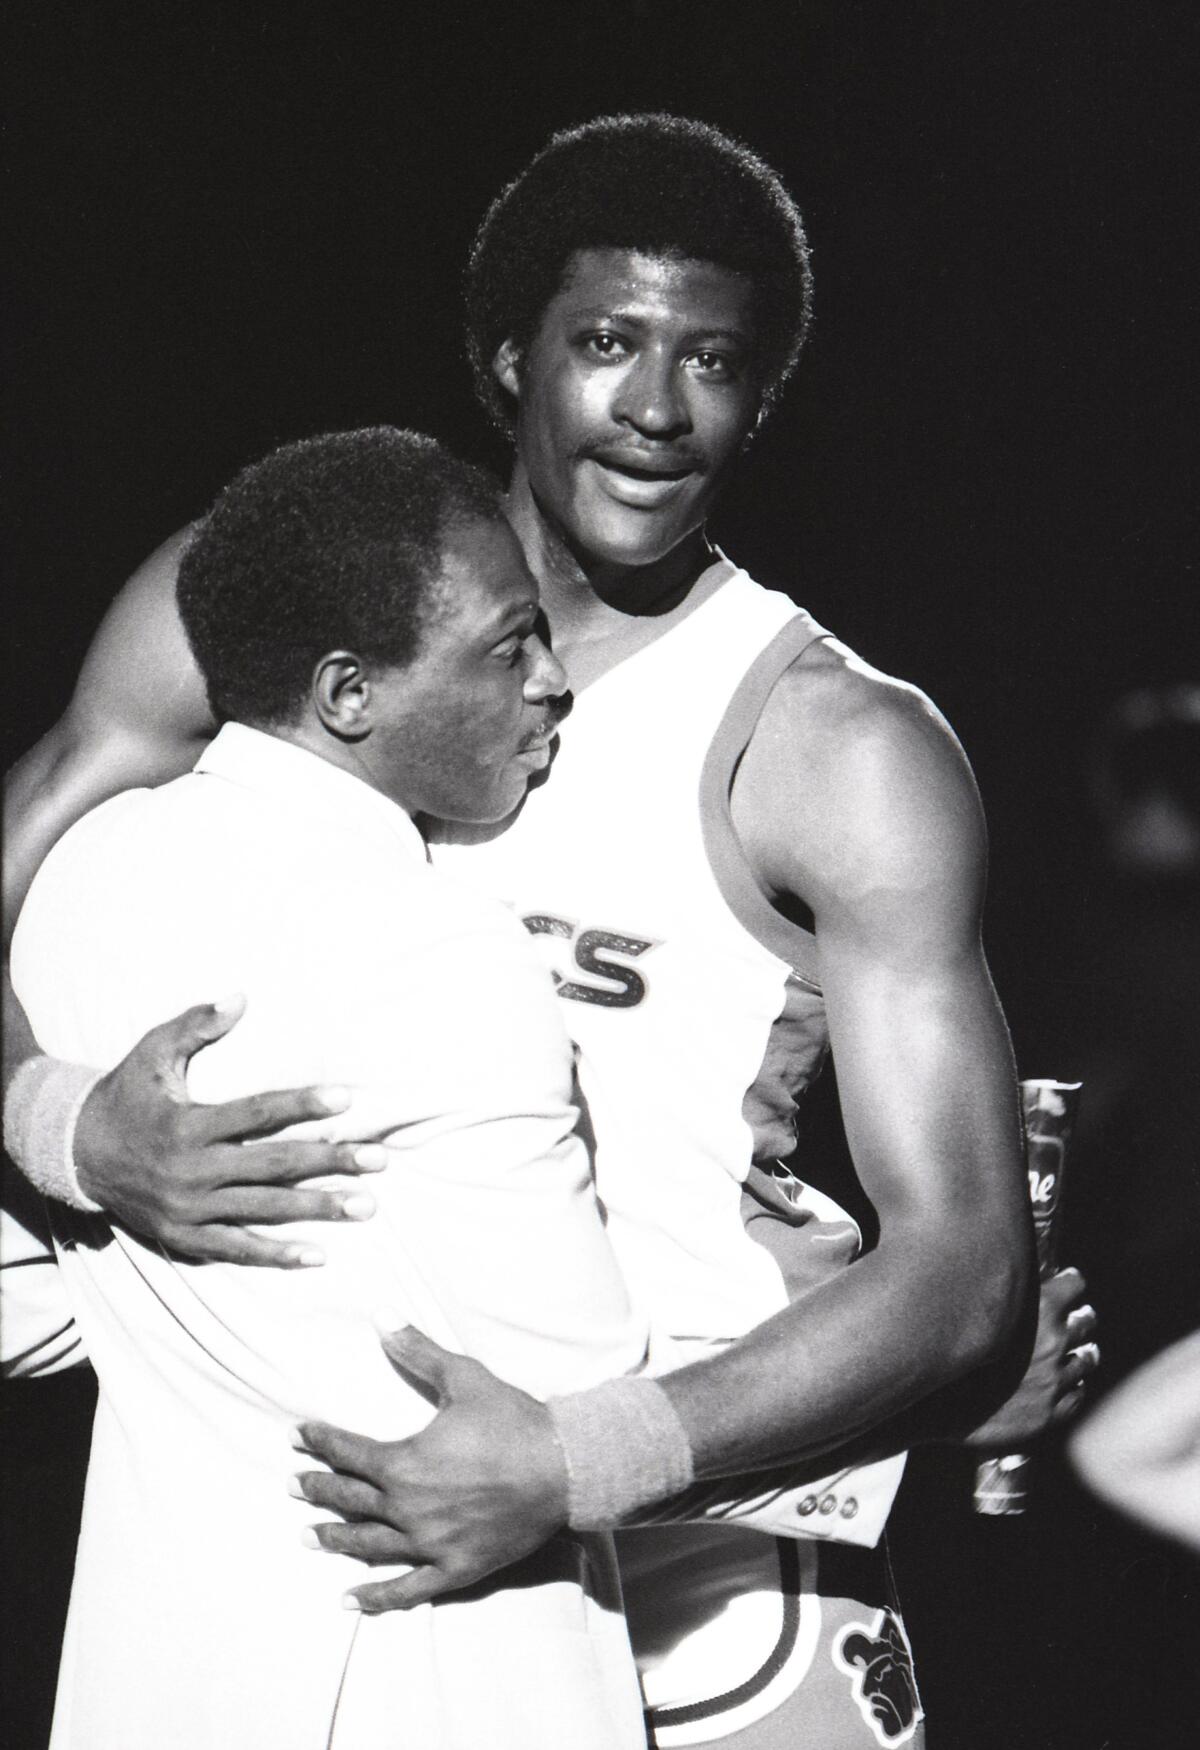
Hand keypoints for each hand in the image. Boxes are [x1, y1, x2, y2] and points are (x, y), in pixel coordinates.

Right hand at [72, 995, 385, 1265]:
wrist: (74, 1154)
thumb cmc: (125, 1094)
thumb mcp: (152, 1052)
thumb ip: (195, 1024)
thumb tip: (239, 997)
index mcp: (188, 1124)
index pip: (256, 1113)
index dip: (302, 1104)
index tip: (347, 1098)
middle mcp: (191, 1170)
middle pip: (273, 1165)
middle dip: (330, 1162)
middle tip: (379, 1160)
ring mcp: (189, 1209)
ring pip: (264, 1210)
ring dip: (318, 1209)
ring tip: (366, 1206)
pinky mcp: (185, 1237)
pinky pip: (238, 1248)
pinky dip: (277, 1255)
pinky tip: (318, 1255)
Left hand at [292, 1325, 568, 1611]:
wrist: (564, 1468)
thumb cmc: (513, 1420)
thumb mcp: (464, 1377)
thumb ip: (418, 1350)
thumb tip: (380, 1314)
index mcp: (405, 1463)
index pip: (348, 1451)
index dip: (319, 1441)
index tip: (296, 1435)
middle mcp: (409, 1508)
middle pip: (350, 1500)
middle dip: (318, 1489)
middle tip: (291, 1485)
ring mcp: (430, 1543)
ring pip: (369, 1545)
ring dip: (335, 1540)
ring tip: (308, 1538)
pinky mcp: (455, 1567)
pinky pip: (408, 1590)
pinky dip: (376, 1597)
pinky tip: (349, 1601)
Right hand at [963, 1267, 1098, 1449]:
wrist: (933, 1406)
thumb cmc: (945, 1348)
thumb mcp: (975, 1306)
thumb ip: (1000, 1288)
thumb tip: (1008, 1269)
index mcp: (1039, 1309)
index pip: (1076, 1284)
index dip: (1068, 1284)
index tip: (1064, 1285)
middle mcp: (1053, 1341)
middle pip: (1087, 1320)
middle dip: (1079, 1317)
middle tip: (1072, 1318)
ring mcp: (1054, 1379)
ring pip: (1087, 1358)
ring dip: (1080, 1352)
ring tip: (1073, 1352)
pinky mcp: (1050, 1411)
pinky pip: (1077, 1394)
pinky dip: (1072, 1385)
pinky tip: (1059, 1382)